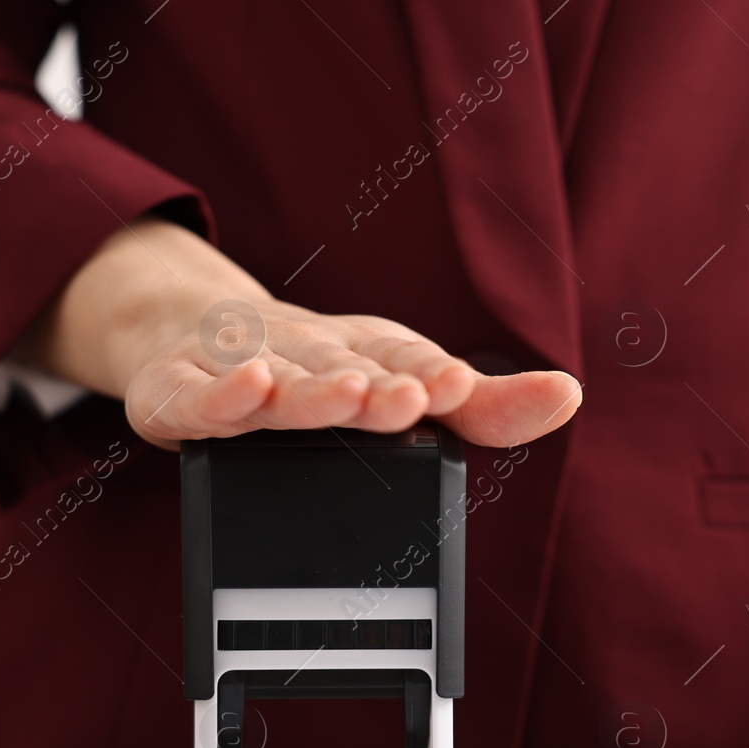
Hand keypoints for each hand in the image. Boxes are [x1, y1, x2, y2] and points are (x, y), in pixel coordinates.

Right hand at [16, 217, 580, 447]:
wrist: (188, 337)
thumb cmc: (314, 368)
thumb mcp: (404, 382)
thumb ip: (488, 410)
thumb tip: (570, 394)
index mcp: (361, 351)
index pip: (402, 359)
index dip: (431, 373)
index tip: (462, 388)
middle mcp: (303, 353)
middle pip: (343, 370)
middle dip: (380, 387)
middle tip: (415, 399)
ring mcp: (238, 371)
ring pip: (277, 381)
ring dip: (313, 390)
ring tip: (349, 395)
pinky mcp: (177, 396)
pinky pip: (195, 399)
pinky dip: (220, 396)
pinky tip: (247, 389)